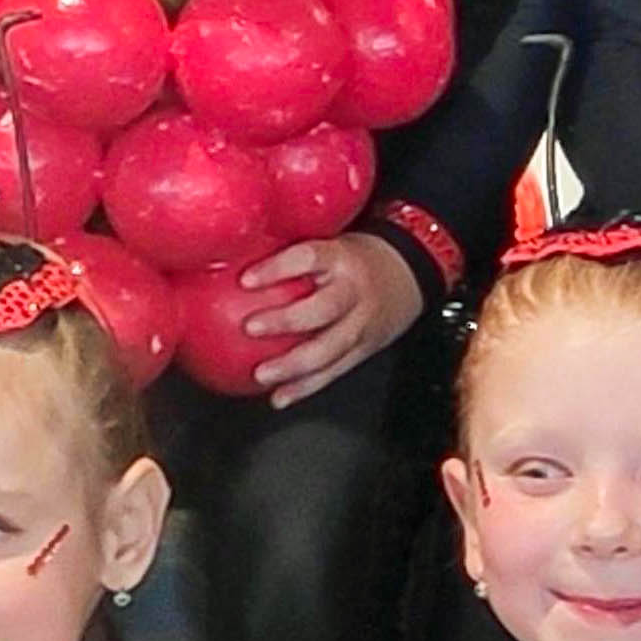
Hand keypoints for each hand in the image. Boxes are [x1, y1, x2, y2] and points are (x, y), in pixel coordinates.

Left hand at [235, 228, 422, 405]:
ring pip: (328, 350)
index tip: (245, 279)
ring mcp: (362, 324)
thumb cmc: (354, 256)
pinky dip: (305, 387)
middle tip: (250, 327)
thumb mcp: (329, 243)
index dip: (277, 268)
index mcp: (341, 258)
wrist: (410, 273)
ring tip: (262, 374)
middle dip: (286, 321)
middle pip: (322, 310)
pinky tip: (280, 397)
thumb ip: (290, 254)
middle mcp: (354, 291)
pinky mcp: (364, 349)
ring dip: (293, 366)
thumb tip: (230, 254)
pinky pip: (333, 372)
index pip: (308, 258)